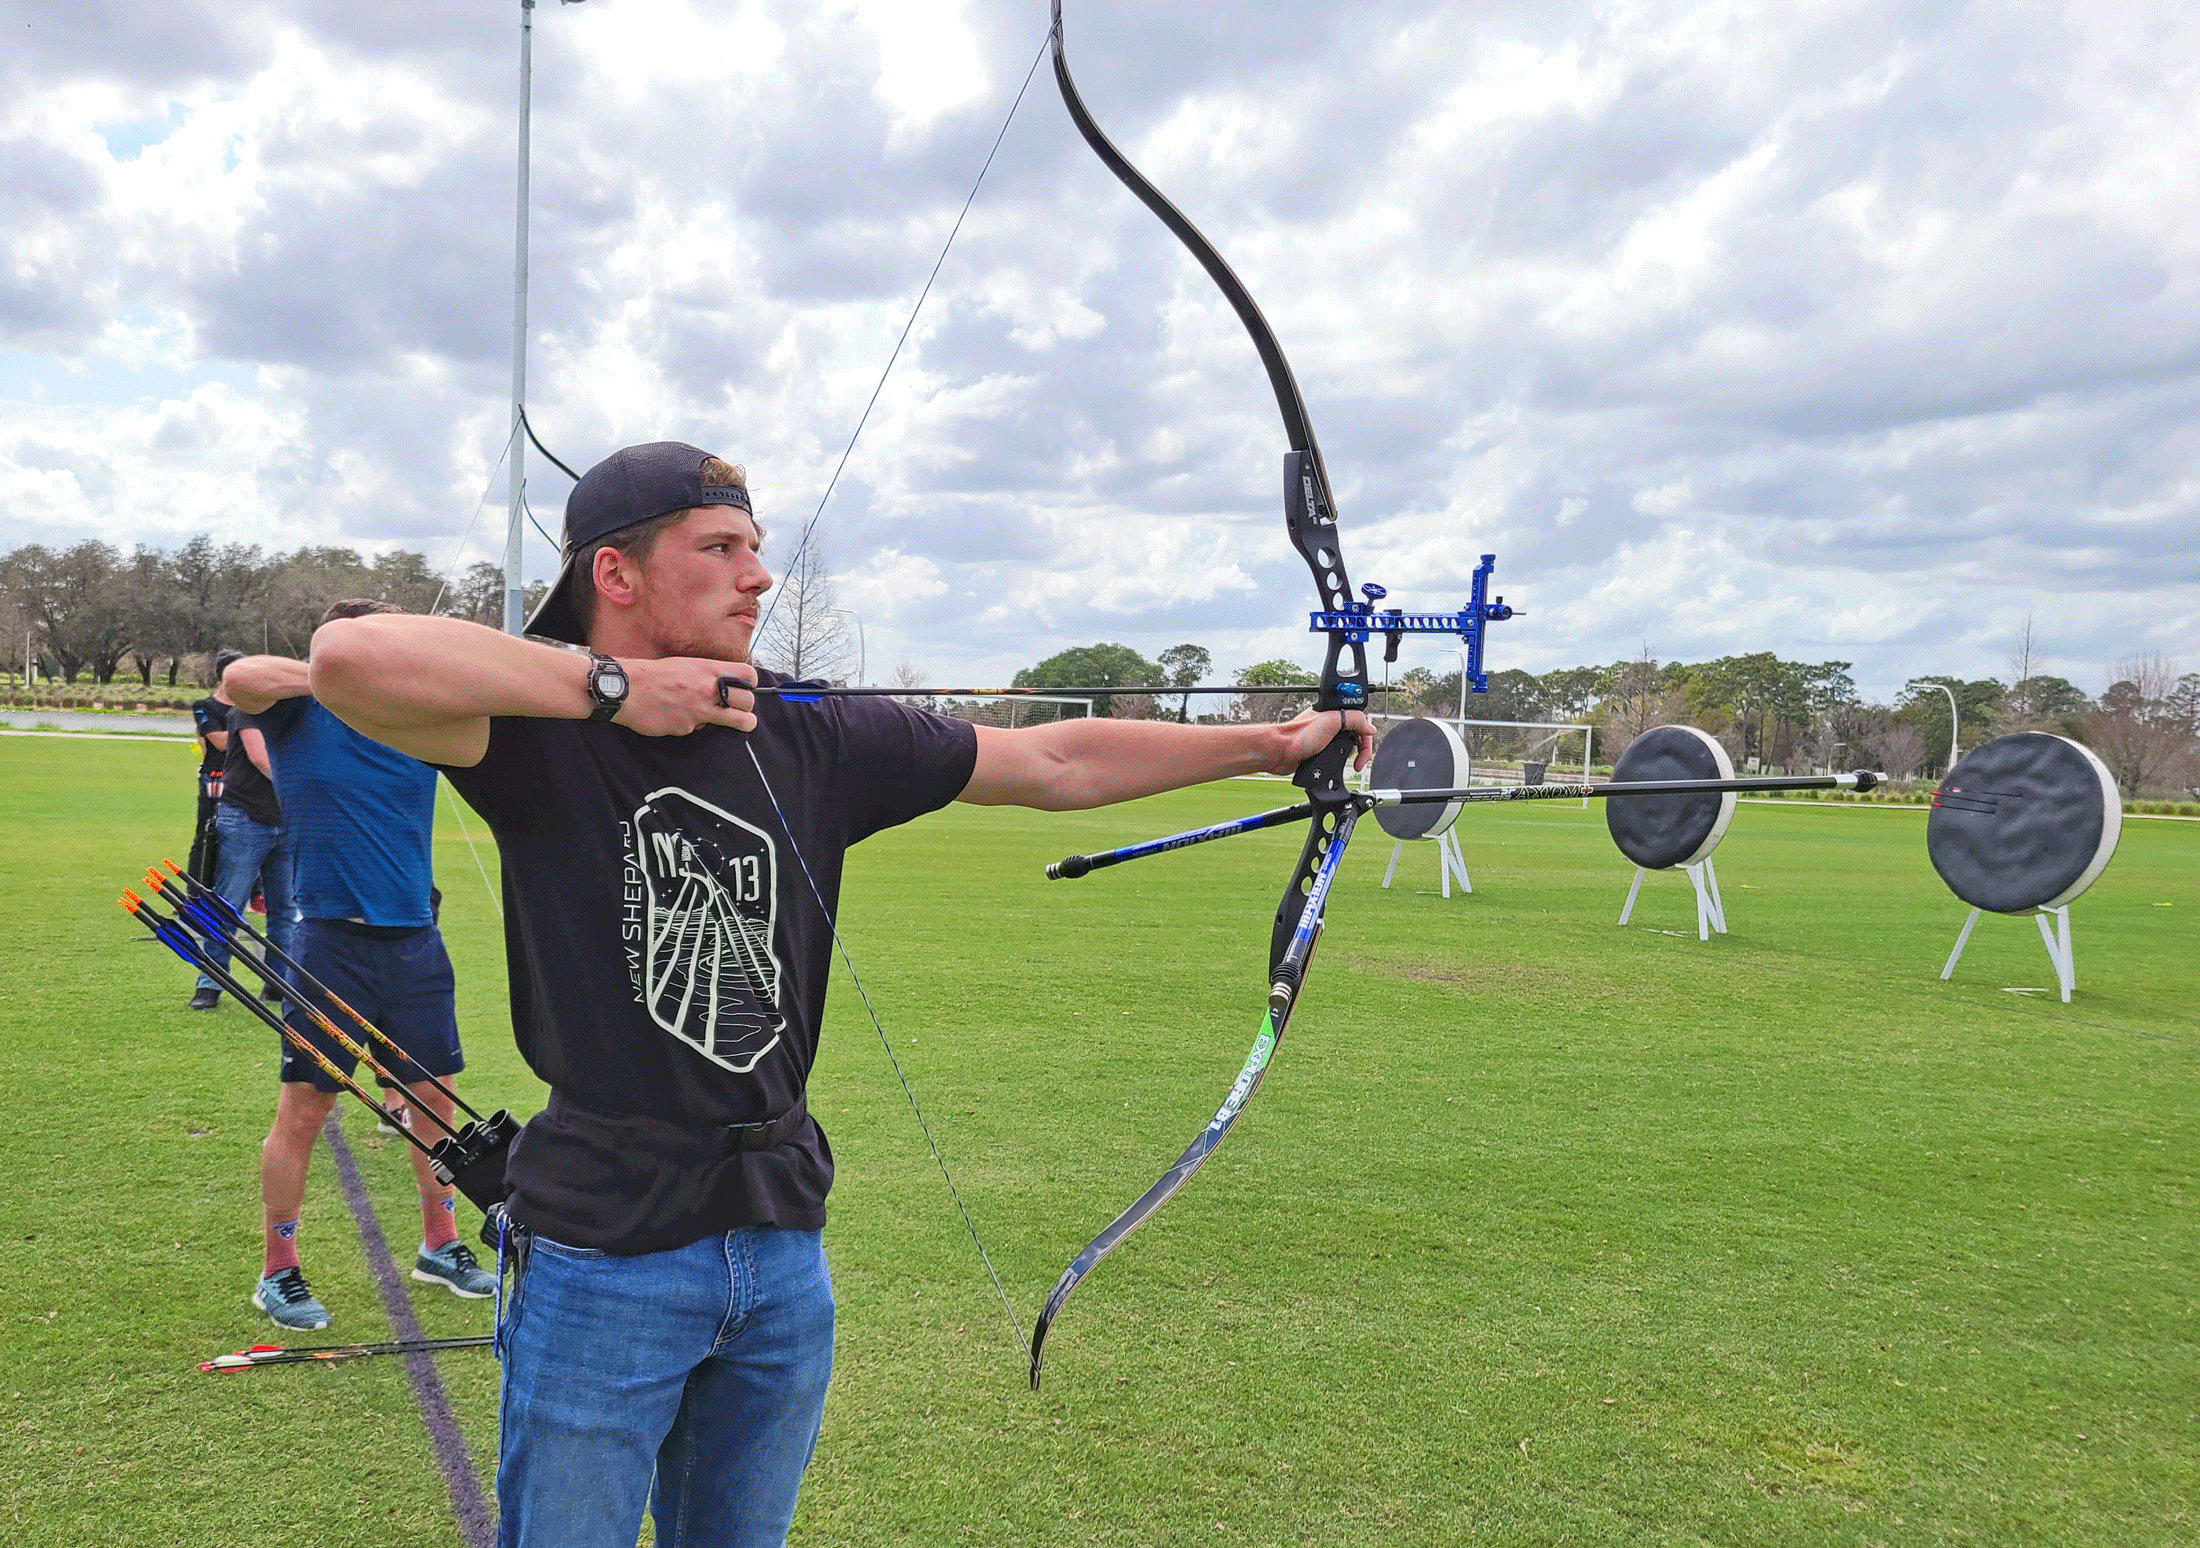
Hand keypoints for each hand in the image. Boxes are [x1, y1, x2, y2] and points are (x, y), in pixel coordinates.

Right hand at [614, 658, 758, 735]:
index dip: (750, 684)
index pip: (747, 675)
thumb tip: (722, 685)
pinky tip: (677, 717)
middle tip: (741, 710)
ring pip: (737, 721)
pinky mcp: (687, 727)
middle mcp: (708, 689)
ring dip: (741, 723)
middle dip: (748, 708)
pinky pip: (699, 728)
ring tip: (740, 723)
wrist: (625, 688)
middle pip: (748, 702)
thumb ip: (706, 675)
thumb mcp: (686, 664)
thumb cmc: (653, 674)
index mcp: (708, 669)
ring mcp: (700, 710)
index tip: (745, 689)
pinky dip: (692, 725)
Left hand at [1269, 706, 1373, 773]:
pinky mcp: (1320, 749)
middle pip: (1357, 734)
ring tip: (1350, 764)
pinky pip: (1337, 755)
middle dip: (1360, 749)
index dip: (1366, 736)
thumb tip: (1370, 727)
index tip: (1363, 750)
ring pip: (1348, 746)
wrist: (1281, 754)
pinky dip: (1339, 761)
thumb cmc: (1298, 736)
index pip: (1361, 721)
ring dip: (1350, 756)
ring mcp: (1326, 737)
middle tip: (1358, 761)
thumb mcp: (1332, 722)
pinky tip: (1336, 764)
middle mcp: (1331, 722)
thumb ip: (1354, 719)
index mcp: (1335, 712)